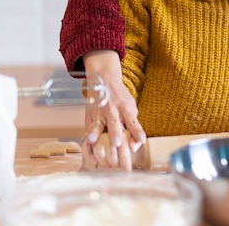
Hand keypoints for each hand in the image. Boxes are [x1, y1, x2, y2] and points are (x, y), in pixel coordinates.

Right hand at [82, 51, 145, 165]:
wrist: (104, 81)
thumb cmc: (120, 99)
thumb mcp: (130, 106)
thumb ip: (133, 123)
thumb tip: (139, 141)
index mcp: (125, 108)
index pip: (132, 121)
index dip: (137, 131)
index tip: (142, 140)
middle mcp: (112, 111)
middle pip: (113, 122)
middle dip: (115, 133)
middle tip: (117, 143)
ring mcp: (98, 114)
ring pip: (96, 125)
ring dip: (94, 133)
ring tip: (92, 141)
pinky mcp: (88, 117)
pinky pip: (86, 129)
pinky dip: (87, 139)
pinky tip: (86, 147)